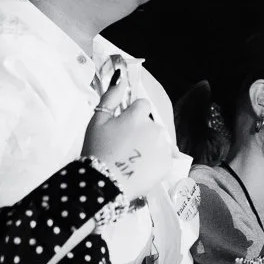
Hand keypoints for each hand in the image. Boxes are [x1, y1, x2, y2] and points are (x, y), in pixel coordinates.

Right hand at [81, 81, 176, 196]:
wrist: (104, 183)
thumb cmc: (98, 150)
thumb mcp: (97, 121)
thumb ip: (110, 98)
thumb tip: (121, 80)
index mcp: (138, 116)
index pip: (142, 105)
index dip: (131, 115)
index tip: (122, 128)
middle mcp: (154, 127)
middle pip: (150, 124)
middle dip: (140, 132)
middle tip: (124, 147)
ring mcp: (163, 146)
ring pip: (158, 140)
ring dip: (149, 146)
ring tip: (132, 160)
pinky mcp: (167, 163)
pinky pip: (163, 157)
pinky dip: (155, 160)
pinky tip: (140, 168)